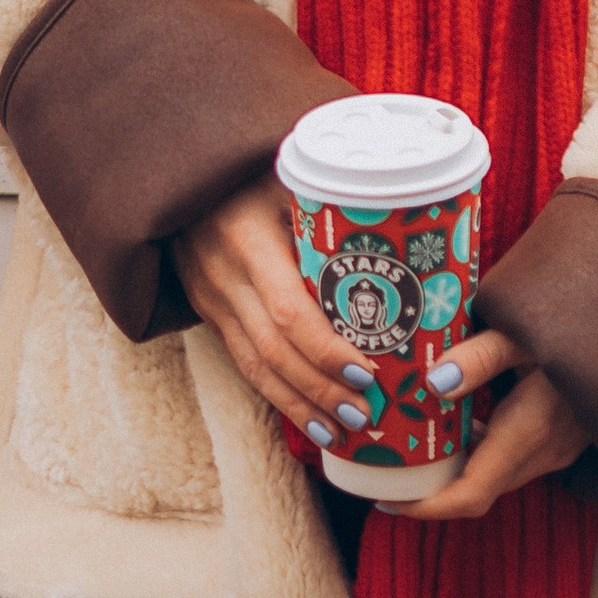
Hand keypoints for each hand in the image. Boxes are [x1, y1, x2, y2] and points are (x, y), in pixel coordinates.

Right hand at [173, 174, 363, 440]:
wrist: (184, 169)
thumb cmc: (256, 166)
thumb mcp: (291, 174)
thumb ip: (334, 205)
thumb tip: (413, 234)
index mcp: (246, 236)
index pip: (288, 310)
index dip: (326, 349)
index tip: (368, 373)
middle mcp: (221, 273)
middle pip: (273, 350)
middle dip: (320, 388)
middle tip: (364, 414)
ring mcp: (208, 296)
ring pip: (253, 366)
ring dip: (299, 404)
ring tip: (342, 431)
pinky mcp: (206, 309)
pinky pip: (241, 360)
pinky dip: (275, 394)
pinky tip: (307, 416)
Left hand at [402, 328, 588, 521]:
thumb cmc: (580, 325)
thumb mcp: (526, 331)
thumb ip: (481, 356)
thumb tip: (432, 384)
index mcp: (529, 431)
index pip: (471, 494)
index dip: (426, 506)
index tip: (386, 500)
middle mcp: (542, 451)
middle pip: (478, 490)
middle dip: (431, 491)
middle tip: (384, 473)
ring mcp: (556, 449)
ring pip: (495, 476)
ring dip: (455, 471)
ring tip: (409, 448)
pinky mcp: (562, 439)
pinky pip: (512, 460)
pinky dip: (479, 452)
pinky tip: (458, 421)